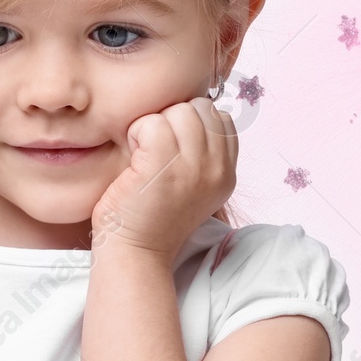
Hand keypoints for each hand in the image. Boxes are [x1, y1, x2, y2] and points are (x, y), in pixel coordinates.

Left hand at [90, 96, 237, 261]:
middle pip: (200, 108)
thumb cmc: (151, 215)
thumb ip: (202, 152)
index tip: (172, 148)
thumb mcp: (192, 185)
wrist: (134, 252)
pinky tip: (133, 158)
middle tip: (153, 151)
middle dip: (172, 120)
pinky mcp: (164, 166)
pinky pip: (152, 122)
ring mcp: (193, 168)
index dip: (191, 123)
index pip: (221, 117)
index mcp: (227, 173)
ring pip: (178, 111)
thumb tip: (192, 110)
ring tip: (143, 155)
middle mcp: (217, 170)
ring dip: (153, 126)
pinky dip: (136, 133)